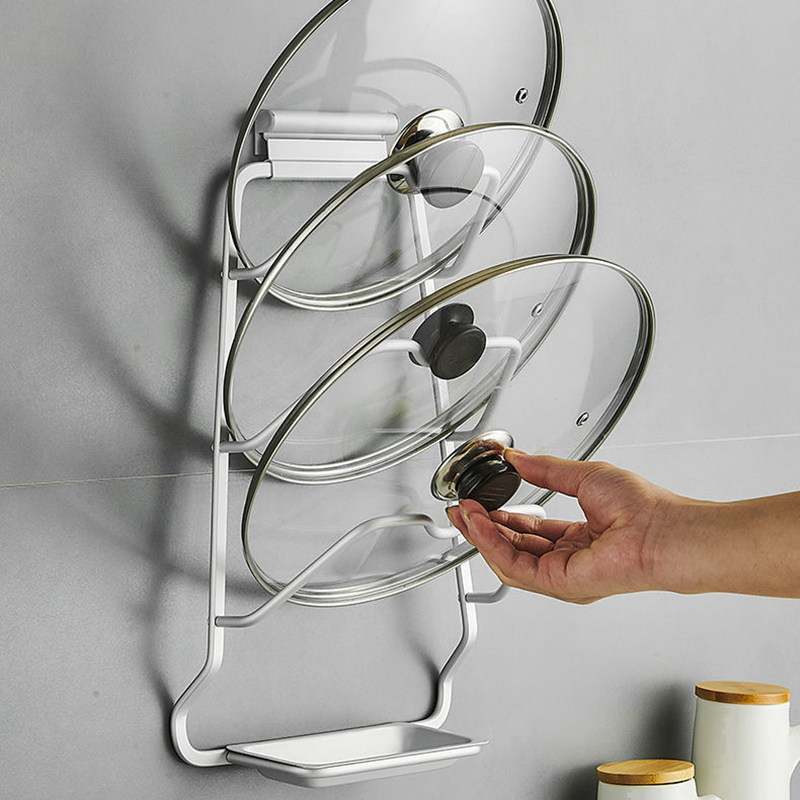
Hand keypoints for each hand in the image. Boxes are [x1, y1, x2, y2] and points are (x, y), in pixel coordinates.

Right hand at [446, 450, 677, 602]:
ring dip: (482, 535)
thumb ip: (546, 470)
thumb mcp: (584, 476)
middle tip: (461, 509)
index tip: (481, 502)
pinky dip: (493, 545)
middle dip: (482, 528)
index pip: (528, 531)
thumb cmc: (644, 509)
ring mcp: (562, 575)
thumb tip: (518, 459)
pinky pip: (515, 565)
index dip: (501, 516)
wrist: (663, 531)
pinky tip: (481, 525)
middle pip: (512, 547)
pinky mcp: (558, 582)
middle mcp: (568, 560)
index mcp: (577, 538)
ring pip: (508, 558)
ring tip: (465, 514)